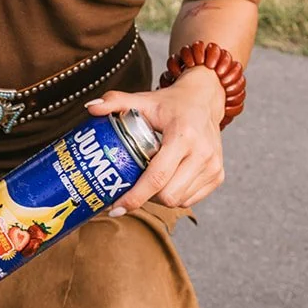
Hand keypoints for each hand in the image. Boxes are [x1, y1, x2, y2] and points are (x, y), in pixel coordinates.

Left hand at [86, 65, 225, 212]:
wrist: (205, 99)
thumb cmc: (171, 103)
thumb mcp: (144, 99)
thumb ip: (116, 101)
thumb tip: (90, 108)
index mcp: (183, 135)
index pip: (157, 176)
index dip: (135, 196)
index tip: (116, 207)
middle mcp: (202, 153)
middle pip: (168, 195)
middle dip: (145, 197)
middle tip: (131, 187)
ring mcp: (213, 166)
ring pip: (179, 201)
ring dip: (159, 198)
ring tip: (147, 182)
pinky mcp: (218, 176)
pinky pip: (190, 199)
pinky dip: (174, 196)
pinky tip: (165, 182)